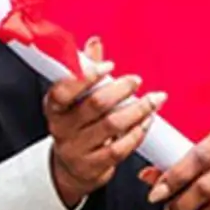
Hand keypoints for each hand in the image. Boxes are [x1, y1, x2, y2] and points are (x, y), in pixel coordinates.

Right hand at [43, 37, 164, 209]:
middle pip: (94, 105)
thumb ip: (86, 70)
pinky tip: (148, 121)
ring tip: (154, 99)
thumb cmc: (77, 125)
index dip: (86, 77)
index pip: (63, 90)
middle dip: (120, 89)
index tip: (109, 65)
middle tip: (137, 80)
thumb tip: (95, 42)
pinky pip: (120, 148)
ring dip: (138, 109)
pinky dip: (138, 132)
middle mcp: (62, 128)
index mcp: (54, 107)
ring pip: (112, 126)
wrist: (71, 167)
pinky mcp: (93, 167)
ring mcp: (76, 149)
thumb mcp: (76, 99)